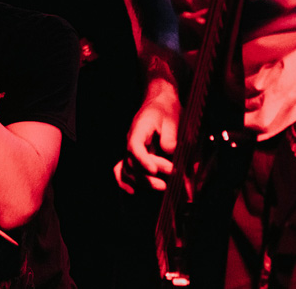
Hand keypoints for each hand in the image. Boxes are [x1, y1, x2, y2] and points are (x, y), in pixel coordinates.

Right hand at [114, 78, 179, 193]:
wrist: (158, 102)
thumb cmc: (164, 109)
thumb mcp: (171, 118)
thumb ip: (170, 135)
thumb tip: (169, 151)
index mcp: (139, 130)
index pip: (134, 147)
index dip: (142, 160)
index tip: (154, 171)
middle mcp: (132, 141)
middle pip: (132, 162)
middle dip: (149, 174)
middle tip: (172, 174)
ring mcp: (131, 150)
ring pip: (129, 170)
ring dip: (143, 181)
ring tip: (163, 186)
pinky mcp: (135, 155)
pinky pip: (123, 169)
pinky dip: (124, 181)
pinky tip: (131, 191)